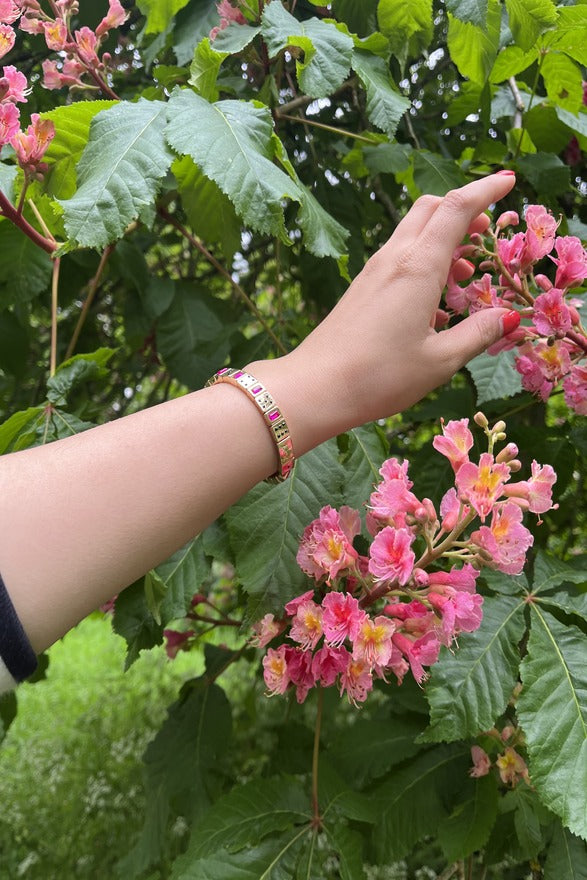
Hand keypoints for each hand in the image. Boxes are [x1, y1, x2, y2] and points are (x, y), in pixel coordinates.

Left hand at [249, 172, 517, 454]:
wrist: (314, 387)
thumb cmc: (379, 376)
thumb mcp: (439, 361)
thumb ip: (478, 333)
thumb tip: (508, 316)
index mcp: (418, 267)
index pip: (456, 208)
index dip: (486, 189)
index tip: (509, 180)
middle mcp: (394, 259)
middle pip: (431, 209)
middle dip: (463, 209)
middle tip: (487, 231)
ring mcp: (373, 272)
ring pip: (413, 233)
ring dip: (443, 240)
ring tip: (466, 276)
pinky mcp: (361, 289)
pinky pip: (398, 259)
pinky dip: (423, 262)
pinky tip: (433, 303)